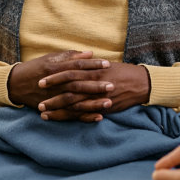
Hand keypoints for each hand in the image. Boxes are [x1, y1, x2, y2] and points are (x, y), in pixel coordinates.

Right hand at [8, 50, 113, 121]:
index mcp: (56, 68)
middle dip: (95, 86)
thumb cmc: (38, 68)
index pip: (77, 66)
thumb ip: (71, 56)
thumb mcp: (52, 58)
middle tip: (112, 85)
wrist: (16, 84)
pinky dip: (84, 117)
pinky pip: (71, 115)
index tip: (107, 64)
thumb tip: (90, 53)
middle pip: (78, 85)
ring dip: (93, 103)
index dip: (92, 65)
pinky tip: (98, 117)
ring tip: (109, 103)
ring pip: (76, 102)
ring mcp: (54, 98)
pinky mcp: (54, 109)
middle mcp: (56, 84)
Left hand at [36, 61, 150, 121]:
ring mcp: (98, 97)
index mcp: (93, 71)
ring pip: (74, 104)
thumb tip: (77, 59)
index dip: (55, 77)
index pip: (69, 72)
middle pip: (68, 90)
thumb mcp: (106, 64)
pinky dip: (72, 117)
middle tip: (38, 100)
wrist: (141, 83)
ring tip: (43, 113)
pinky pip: (84, 114)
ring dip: (58, 109)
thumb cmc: (123, 72)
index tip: (41, 79)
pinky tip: (62, 119)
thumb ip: (90, 64)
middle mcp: (94, 84)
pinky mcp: (103, 108)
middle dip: (52, 96)